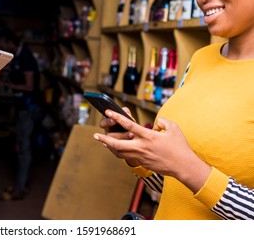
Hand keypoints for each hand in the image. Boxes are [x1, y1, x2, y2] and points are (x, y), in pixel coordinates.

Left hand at [94, 110, 211, 191]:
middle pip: (117, 143)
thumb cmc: (180, 147)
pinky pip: (127, 157)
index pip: (129, 125)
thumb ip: (162, 122)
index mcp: (148, 136)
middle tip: (95, 135)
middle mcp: (142, 146)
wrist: (183, 166)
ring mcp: (141, 156)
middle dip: (105, 139)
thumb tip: (155, 123)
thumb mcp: (174, 128)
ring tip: (102, 142)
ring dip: (109, 147)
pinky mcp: (143, 162)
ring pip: (120, 152)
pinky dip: (119, 152)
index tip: (108, 112)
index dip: (117, 117)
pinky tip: (115, 149)